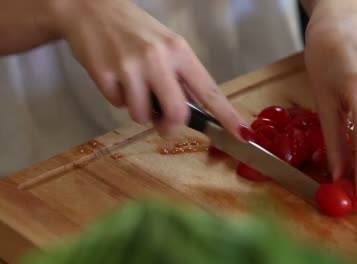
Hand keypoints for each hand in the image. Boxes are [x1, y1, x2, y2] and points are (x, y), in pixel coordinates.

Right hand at [53, 0, 245, 137]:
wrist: (91, 10)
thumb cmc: (135, 31)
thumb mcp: (166, 46)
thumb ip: (181, 78)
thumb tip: (194, 113)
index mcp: (180, 52)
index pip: (209, 91)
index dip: (227, 116)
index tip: (242, 133)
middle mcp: (159, 58)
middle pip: (177, 113)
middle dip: (171, 127)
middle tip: (164, 126)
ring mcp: (131, 67)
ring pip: (143, 115)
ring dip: (140, 111)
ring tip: (133, 87)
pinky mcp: (105, 75)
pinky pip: (118, 106)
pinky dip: (119, 99)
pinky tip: (116, 78)